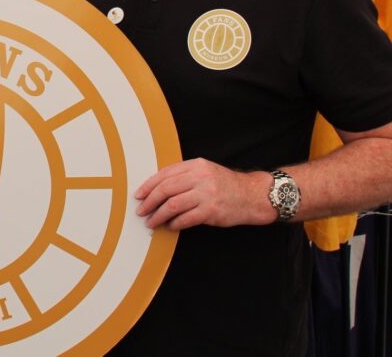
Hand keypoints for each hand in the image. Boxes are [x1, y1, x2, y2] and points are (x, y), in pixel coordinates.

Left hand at [134, 158, 275, 229]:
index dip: (148, 185)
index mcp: (196, 165)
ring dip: (158, 215)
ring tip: (152, 222)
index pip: (165, 174)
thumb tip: (157, 188)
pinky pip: (185, 219)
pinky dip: (175, 224)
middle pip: (165, 189)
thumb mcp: (206, 171)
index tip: (139, 194)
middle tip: (141, 210)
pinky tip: (170, 226)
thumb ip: (184, 175)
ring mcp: (206, 194)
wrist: (253, 195)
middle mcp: (200, 178)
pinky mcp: (211, 211)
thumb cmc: (226, 185)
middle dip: (149, 201)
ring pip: (172, 205)